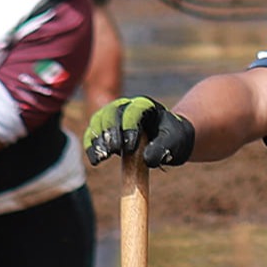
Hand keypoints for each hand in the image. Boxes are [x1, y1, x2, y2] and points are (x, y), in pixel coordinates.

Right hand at [82, 95, 196, 167]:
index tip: (130, 147)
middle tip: (113, 150)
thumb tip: (147, 160)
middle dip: (110, 132)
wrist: (167, 140)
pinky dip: (92, 146)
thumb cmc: (173, 138)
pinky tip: (95, 160)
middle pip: (111, 113)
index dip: (129, 127)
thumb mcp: (174, 142)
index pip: (133, 111)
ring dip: (98, 139)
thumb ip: (163, 148)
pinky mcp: (105, 129)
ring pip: (99, 122)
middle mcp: (126, 107)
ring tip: (101, 158)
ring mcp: (113, 117)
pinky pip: (93, 134)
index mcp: (145, 105)